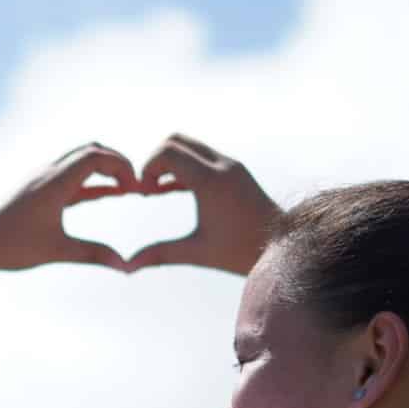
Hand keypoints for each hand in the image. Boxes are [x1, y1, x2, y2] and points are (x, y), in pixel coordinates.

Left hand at [0, 142, 139, 274]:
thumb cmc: (11, 246)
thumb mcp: (56, 251)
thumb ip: (92, 253)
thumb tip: (124, 265)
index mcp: (54, 182)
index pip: (95, 156)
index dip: (121, 165)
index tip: (137, 186)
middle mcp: (47, 173)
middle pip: (88, 151)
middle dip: (116, 163)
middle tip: (136, 184)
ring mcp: (40, 180)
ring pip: (78, 162)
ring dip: (103, 170)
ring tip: (126, 188)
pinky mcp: (36, 190)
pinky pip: (69, 177)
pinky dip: (90, 182)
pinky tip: (104, 194)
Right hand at [130, 133, 280, 276]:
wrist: (280, 247)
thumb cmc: (239, 252)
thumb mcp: (196, 253)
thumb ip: (160, 254)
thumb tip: (127, 266)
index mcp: (210, 181)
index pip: (168, 152)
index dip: (146, 168)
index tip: (142, 193)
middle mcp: (222, 166)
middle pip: (176, 140)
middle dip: (154, 160)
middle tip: (145, 189)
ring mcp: (230, 165)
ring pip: (188, 146)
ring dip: (167, 163)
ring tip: (154, 192)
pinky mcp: (234, 171)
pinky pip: (200, 157)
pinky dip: (181, 167)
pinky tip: (168, 191)